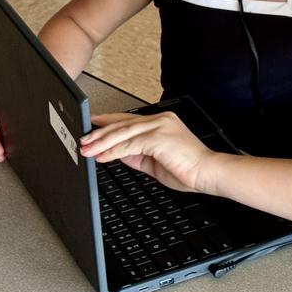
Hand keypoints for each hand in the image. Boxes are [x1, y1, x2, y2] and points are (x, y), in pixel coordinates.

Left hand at [79, 111, 212, 193]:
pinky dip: (114, 151)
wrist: (208, 172)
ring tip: (87, 150)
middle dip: (99, 133)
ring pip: (123, 131)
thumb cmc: (188, 169)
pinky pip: (130, 144)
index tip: (92, 126)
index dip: (108, 122)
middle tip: (83, 140)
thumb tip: (116, 153)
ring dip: (102, 142)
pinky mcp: (159, 137)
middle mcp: (161, 119)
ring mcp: (160, 126)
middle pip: (123, 123)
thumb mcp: (154, 161)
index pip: (129, 119)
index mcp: (162, 122)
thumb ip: (137, 154)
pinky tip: (102, 156)